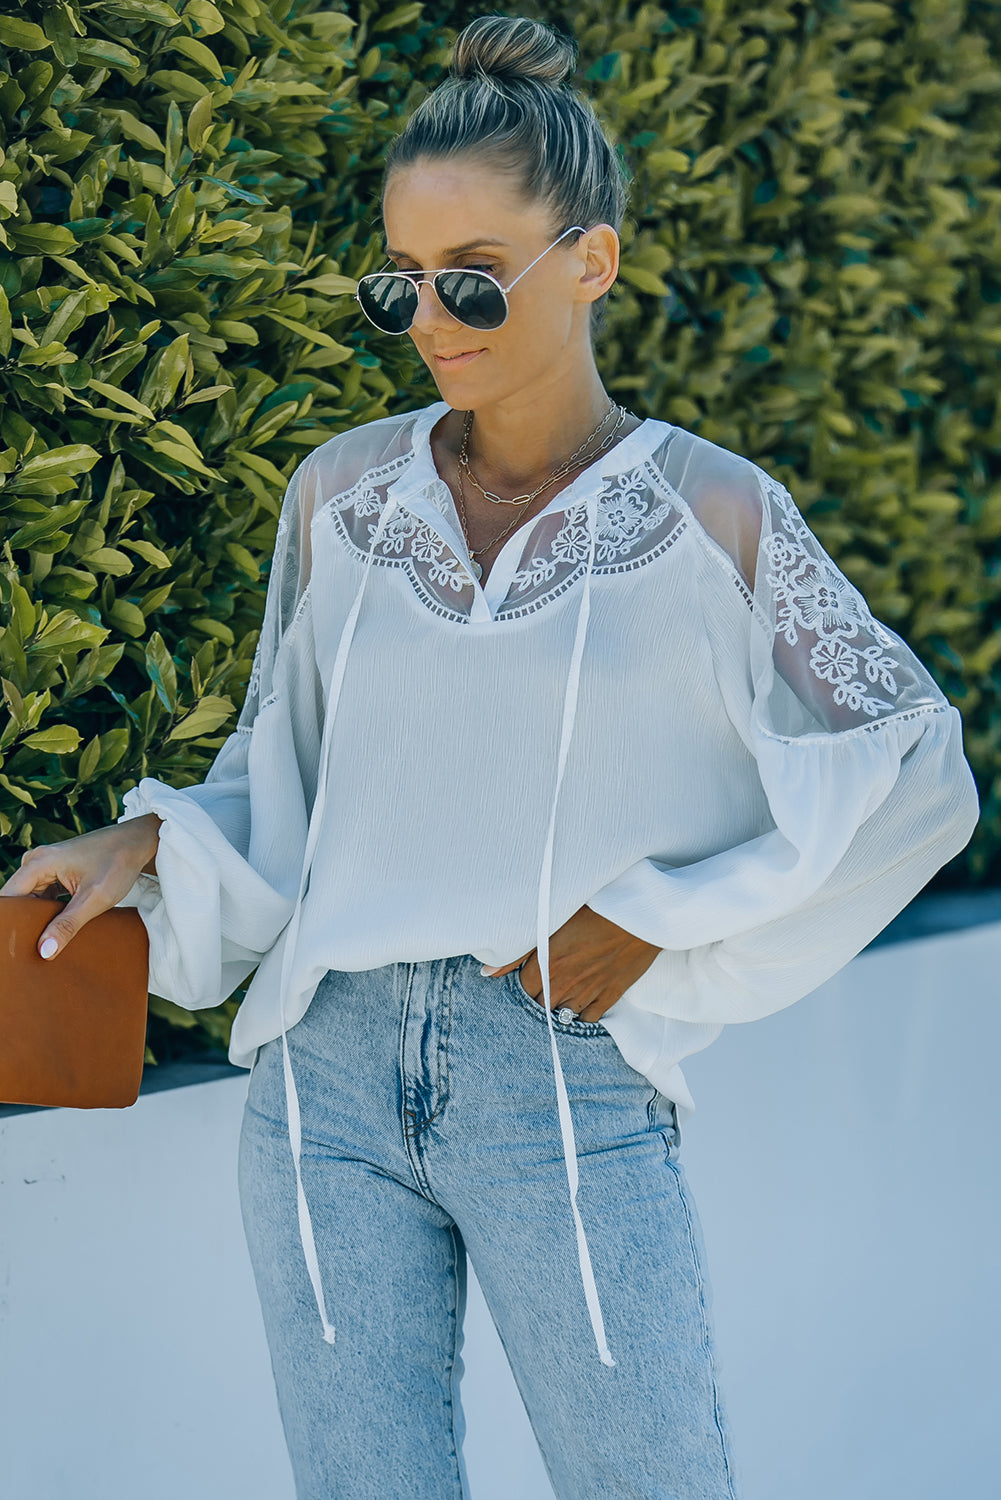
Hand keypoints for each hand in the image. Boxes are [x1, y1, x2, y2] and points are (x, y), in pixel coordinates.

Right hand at [0, 814, 161, 959]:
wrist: (138, 843)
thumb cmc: (118, 864)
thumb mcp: (95, 900)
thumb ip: (67, 925)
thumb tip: (44, 951)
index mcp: (38, 863)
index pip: (8, 900)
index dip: (10, 924)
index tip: (16, 946)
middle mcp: (36, 862)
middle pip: (17, 900)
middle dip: (22, 924)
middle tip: (30, 950)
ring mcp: (45, 866)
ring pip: (29, 900)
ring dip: (35, 919)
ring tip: (43, 943)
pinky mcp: (55, 872)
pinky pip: (41, 896)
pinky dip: (46, 912)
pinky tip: (54, 930)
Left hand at [483, 904, 660, 1022]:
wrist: (639, 912)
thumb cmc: (595, 907)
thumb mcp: (552, 920)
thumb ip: (516, 951)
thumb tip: (486, 972)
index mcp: (546, 964)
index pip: (522, 991)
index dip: (522, 985)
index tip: (527, 977)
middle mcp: (564, 983)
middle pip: (540, 1006)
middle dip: (538, 998)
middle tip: (543, 985)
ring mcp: (589, 991)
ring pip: (563, 1014)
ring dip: (559, 1006)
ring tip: (560, 993)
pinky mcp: (611, 994)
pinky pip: (589, 1018)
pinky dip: (582, 1014)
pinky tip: (580, 1002)